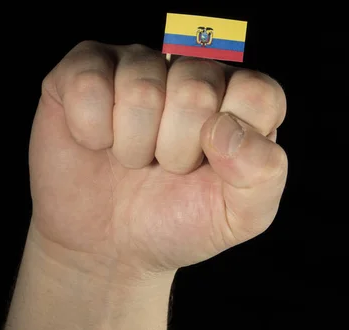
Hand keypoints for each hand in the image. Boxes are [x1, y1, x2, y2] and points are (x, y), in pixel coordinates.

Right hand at [30, 41, 287, 275]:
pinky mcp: (86, 68)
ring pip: (141, 89)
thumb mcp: (237, 216)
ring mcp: (138, 64)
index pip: (257, 94)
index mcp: (237, 100)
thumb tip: (227, 127)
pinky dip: (90, 131)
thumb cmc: (175, 221)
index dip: (229, 143)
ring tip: (131, 158)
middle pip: (196, 89)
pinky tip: (96, 142)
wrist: (108, 245)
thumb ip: (262, 173)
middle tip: (164, 167)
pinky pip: (88, 84)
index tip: (208, 169)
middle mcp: (190, 71)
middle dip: (176, 151)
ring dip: (132, 145)